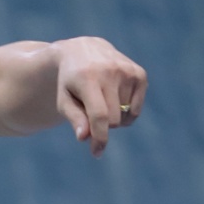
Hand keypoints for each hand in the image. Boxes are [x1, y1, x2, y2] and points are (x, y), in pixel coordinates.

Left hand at [54, 36, 146, 154]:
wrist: (83, 51)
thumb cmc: (70, 82)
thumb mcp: (64, 99)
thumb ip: (74, 118)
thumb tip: (84, 137)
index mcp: (88, 78)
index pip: (99, 115)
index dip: (100, 137)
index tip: (97, 152)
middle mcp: (110, 71)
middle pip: (113, 119)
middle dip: (102, 126)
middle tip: (91, 117)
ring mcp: (127, 71)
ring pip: (125, 116)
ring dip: (114, 117)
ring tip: (101, 100)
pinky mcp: (139, 73)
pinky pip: (136, 109)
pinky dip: (126, 113)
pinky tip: (115, 100)